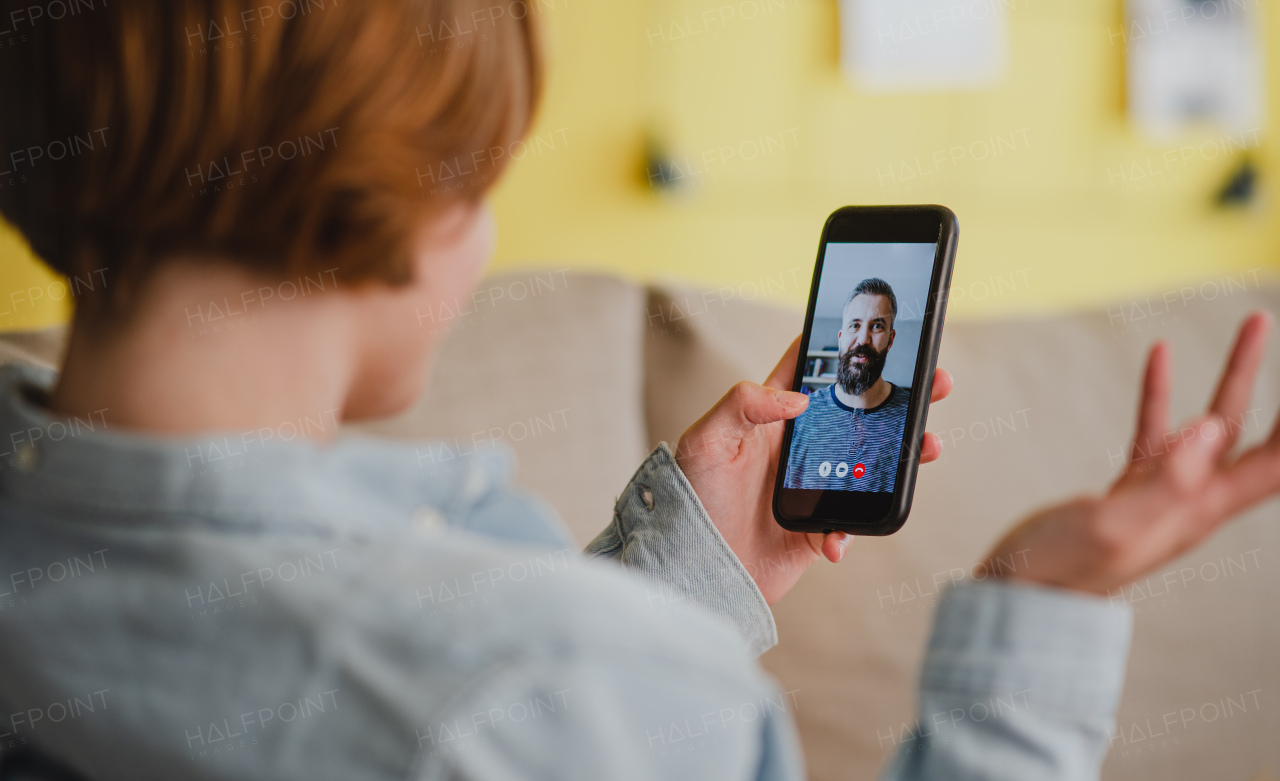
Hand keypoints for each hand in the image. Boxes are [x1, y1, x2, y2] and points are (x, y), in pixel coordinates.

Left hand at [675, 335, 953, 604]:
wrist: (693, 572)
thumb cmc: (689, 502)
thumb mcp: (704, 442)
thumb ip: (742, 406)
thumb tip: (797, 399)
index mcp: (768, 416)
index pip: (809, 369)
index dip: (841, 346)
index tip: (878, 331)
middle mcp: (796, 446)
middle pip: (856, 411)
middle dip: (899, 394)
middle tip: (935, 381)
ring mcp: (813, 486)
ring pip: (872, 462)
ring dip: (905, 455)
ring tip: (929, 446)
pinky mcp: (818, 528)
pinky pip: (852, 524)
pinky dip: (853, 531)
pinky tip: (837, 540)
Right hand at [983, 311, 1277, 595]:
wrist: (1016, 595)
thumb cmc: (1059, 571)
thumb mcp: (1115, 525)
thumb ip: (1168, 481)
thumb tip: (1213, 427)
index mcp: (1198, 512)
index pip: (1275, 467)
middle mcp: (1192, 501)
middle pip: (1255, 438)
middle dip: (1279, 392)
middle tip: (1274, 336)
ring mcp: (1161, 492)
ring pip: (1212, 424)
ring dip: (1235, 376)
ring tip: (1252, 328)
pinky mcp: (1129, 487)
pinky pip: (1156, 428)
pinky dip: (1161, 390)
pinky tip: (1158, 355)